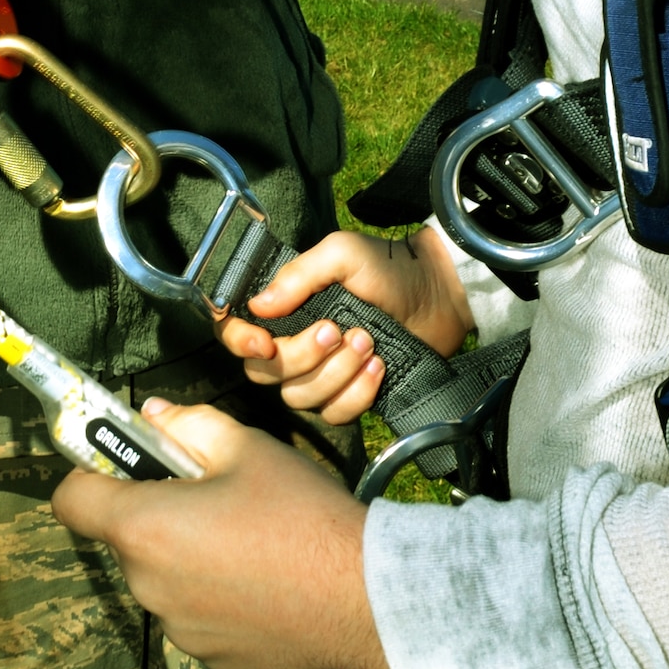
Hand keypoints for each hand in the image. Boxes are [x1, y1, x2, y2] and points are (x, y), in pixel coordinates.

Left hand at [52, 402, 388, 668]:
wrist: (364, 596)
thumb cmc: (301, 513)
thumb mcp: (247, 447)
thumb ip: (189, 424)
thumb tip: (153, 416)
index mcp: (146, 528)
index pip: (73, 501)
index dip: (89, 473)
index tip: (123, 461)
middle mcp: (150, 587)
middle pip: (128, 538)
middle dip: (158, 510)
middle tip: (214, 491)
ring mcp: (180, 632)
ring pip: (165, 577)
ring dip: (188, 554)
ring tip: (249, 536)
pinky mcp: (212, 659)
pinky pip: (197, 614)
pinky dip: (216, 593)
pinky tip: (265, 578)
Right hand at [218, 228, 474, 422]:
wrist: (435, 294)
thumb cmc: (386, 268)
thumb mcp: (341, 254)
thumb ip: (298, 276)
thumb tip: (257, 306)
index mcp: (283, 306)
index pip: (234, 331)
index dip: (239, 341)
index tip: (265, 342)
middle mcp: (292, 343)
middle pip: (265, 372)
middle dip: (302, 356)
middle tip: (338, 330)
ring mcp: (319, 374)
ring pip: (299, 397)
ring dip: (336, 373)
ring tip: (368, 342)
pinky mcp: (347, 396)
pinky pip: (333, 414)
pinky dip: (356, 394)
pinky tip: (378, 368)